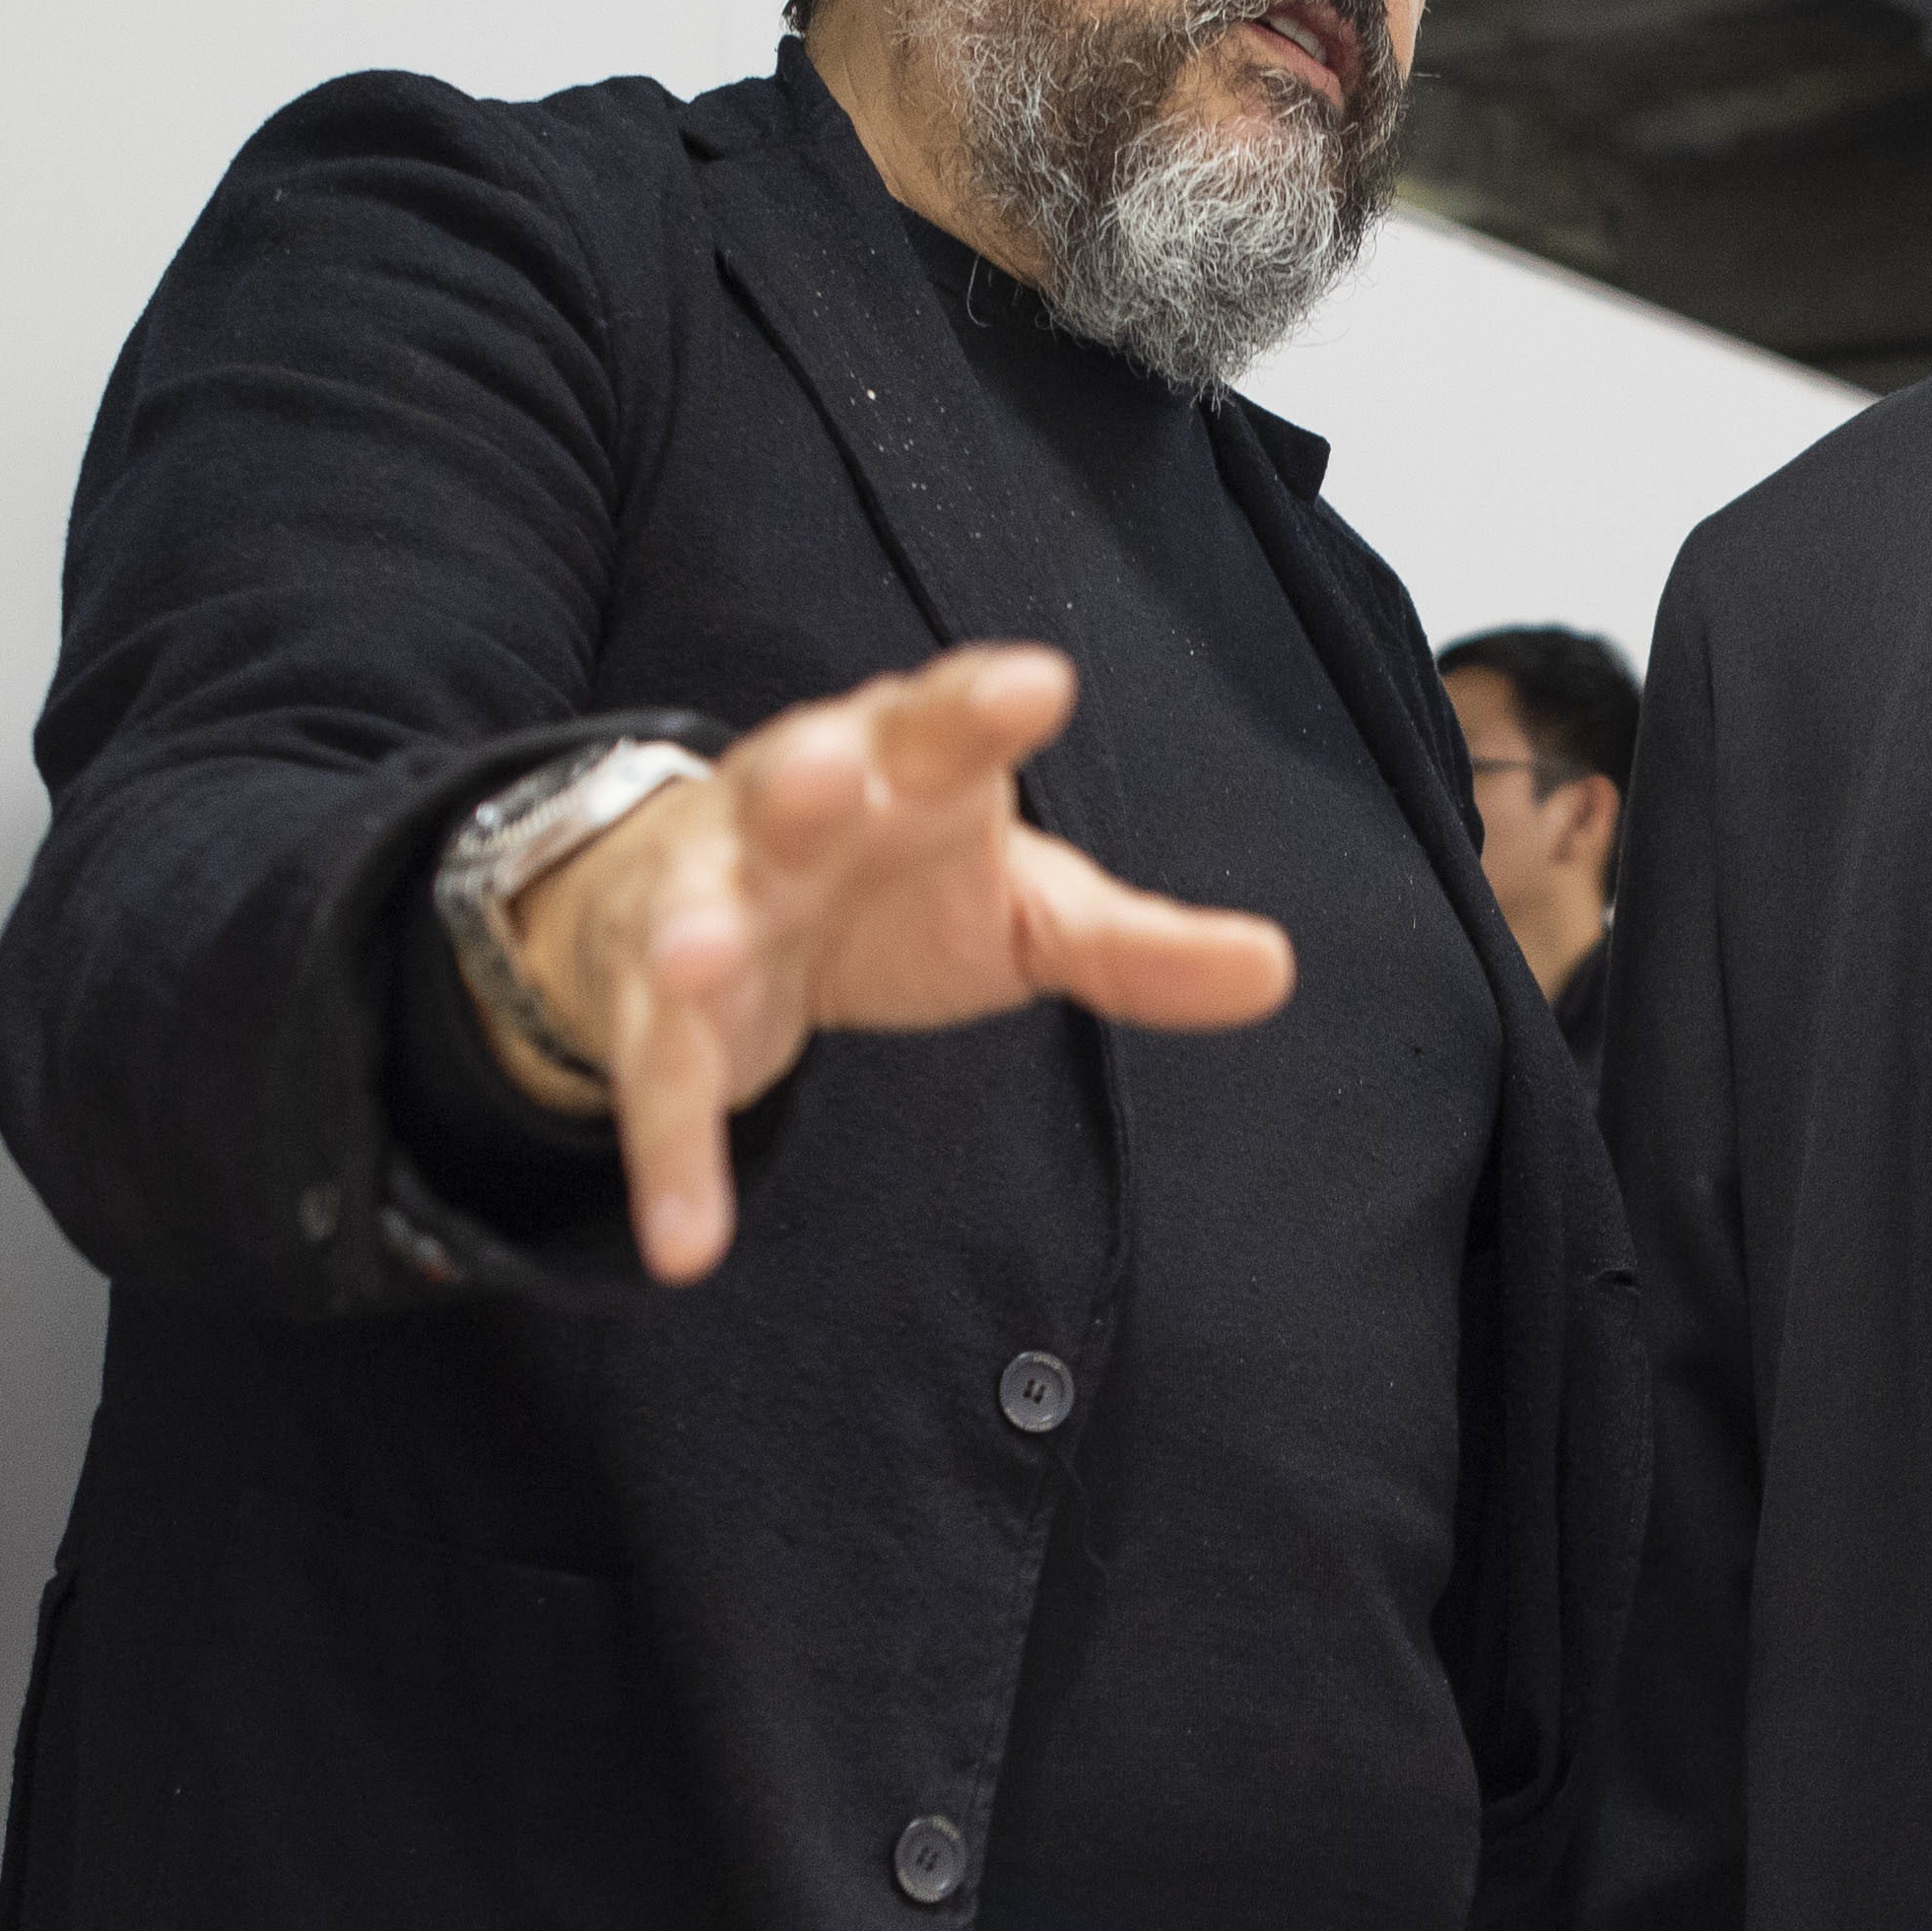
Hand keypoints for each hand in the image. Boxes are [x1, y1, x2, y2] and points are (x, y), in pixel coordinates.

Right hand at [488, 646, 1294, 1282]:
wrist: (694, 901)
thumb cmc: (889, 880)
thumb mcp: (1023, 908)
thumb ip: (1135, 945)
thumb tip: (1277, 969)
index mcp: (901, 767)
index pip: (943, 723)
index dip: (981, 705)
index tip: (1039, 688)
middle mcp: (794, 811)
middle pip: (797, 778)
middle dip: (809, 775)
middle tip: (830, 773)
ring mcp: (710, 899)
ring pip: (697, 913)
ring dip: (698, 934)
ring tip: (705, 957)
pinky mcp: (654, 1007)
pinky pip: (660, 1078)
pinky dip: (670, 1156)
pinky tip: (687, 1241)